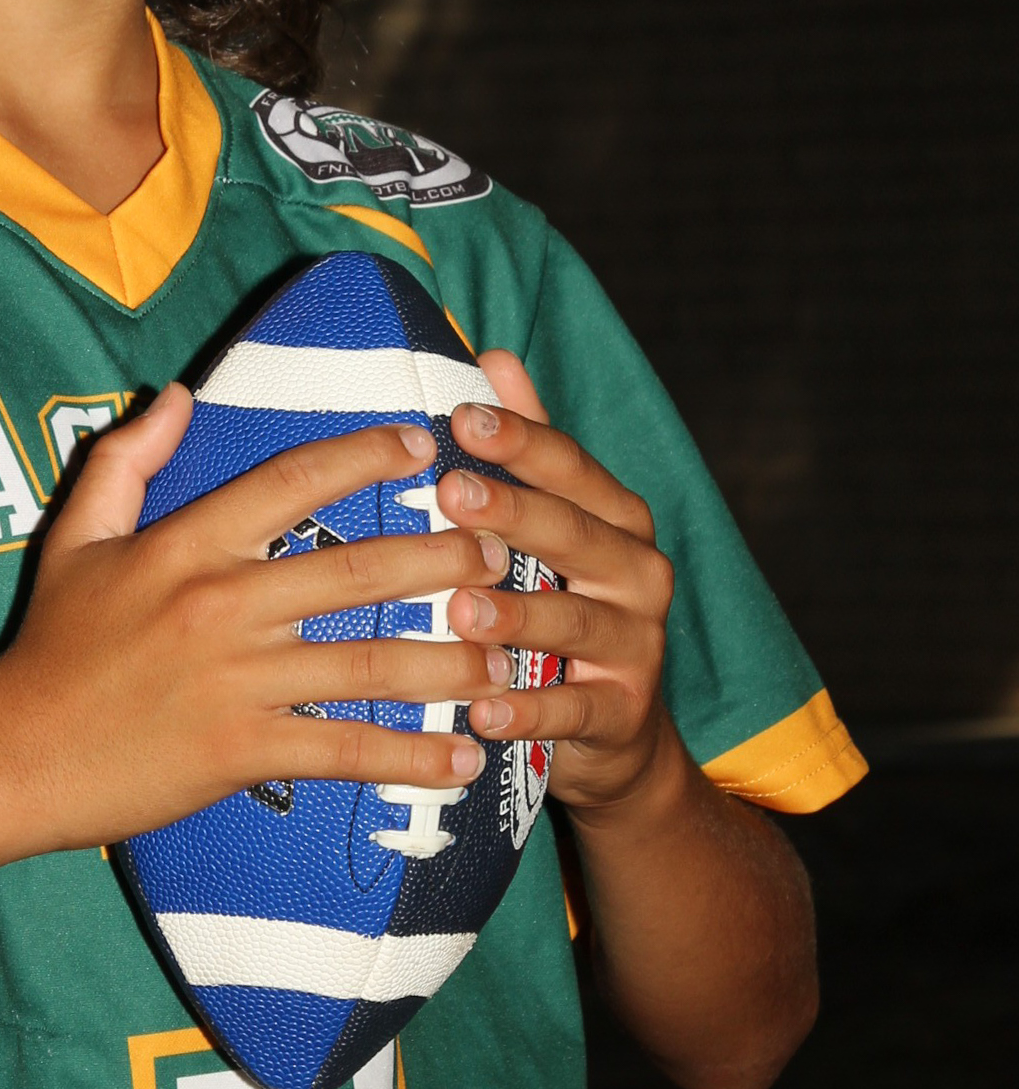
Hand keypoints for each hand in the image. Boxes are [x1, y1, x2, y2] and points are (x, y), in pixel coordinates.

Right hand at [0, 382, 525, 854]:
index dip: (364, 455)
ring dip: (449, 660)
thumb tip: (178, 394)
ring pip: (368, 662)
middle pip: (357, 568)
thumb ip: (124, 459)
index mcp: (186, 544)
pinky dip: (412, 757)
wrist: (12, 756)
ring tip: (509, 653)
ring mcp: (236, 679)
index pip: (291, 480)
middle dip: (442, 558)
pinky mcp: (242, 750)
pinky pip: (346, 749)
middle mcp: (220, 603)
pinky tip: (465, 756)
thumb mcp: (75, 538)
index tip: (423, 444)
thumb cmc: (50, 647)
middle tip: (501, 550)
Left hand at [430, 350, 678, 813]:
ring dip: (517, 616)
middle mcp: (637, 574)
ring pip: (574, 623)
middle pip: (575, 535)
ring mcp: (636, 646)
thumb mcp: (556, 526)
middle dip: (514, 513)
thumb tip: (495, 355)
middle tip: (450, 493)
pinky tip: (483, 711)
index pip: (571, 467)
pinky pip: (574, 710)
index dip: (520, 440)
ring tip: (460, 608)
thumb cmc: (567, 605)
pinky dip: (529, 712)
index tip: (461, 417)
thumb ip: (532, 449)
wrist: (619, 733)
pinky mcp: (622, 713)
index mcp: (617, 519)